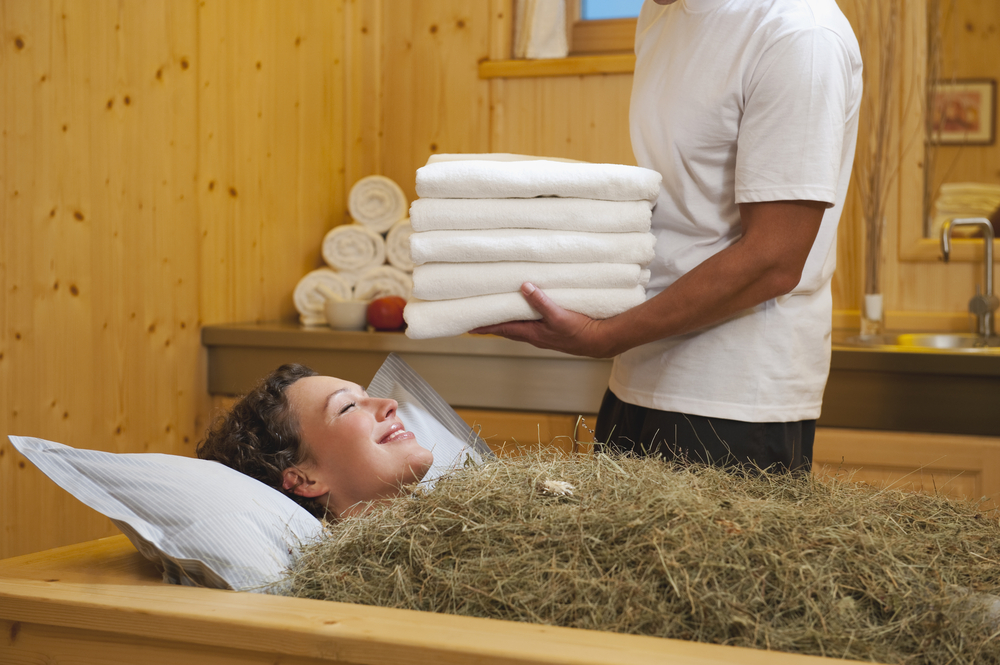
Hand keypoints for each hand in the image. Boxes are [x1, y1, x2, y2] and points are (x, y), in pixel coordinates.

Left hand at [471, 283, 613, 357]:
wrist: (599, 341)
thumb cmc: (580, 332)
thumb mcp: (558, 315)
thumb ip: (541, 302)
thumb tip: (524, 287)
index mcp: (532, 333)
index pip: (503, 329)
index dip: (486, 326)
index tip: (470, 326)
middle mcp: (535, 335)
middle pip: (507, 329)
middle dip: (492, 324)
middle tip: (478, 320)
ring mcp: (544, 334)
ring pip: (519, 327)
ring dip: (507, 321)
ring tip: (496, 313)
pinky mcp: (552, 330)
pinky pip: (531, 324)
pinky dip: (522, 318)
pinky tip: (525, 312)